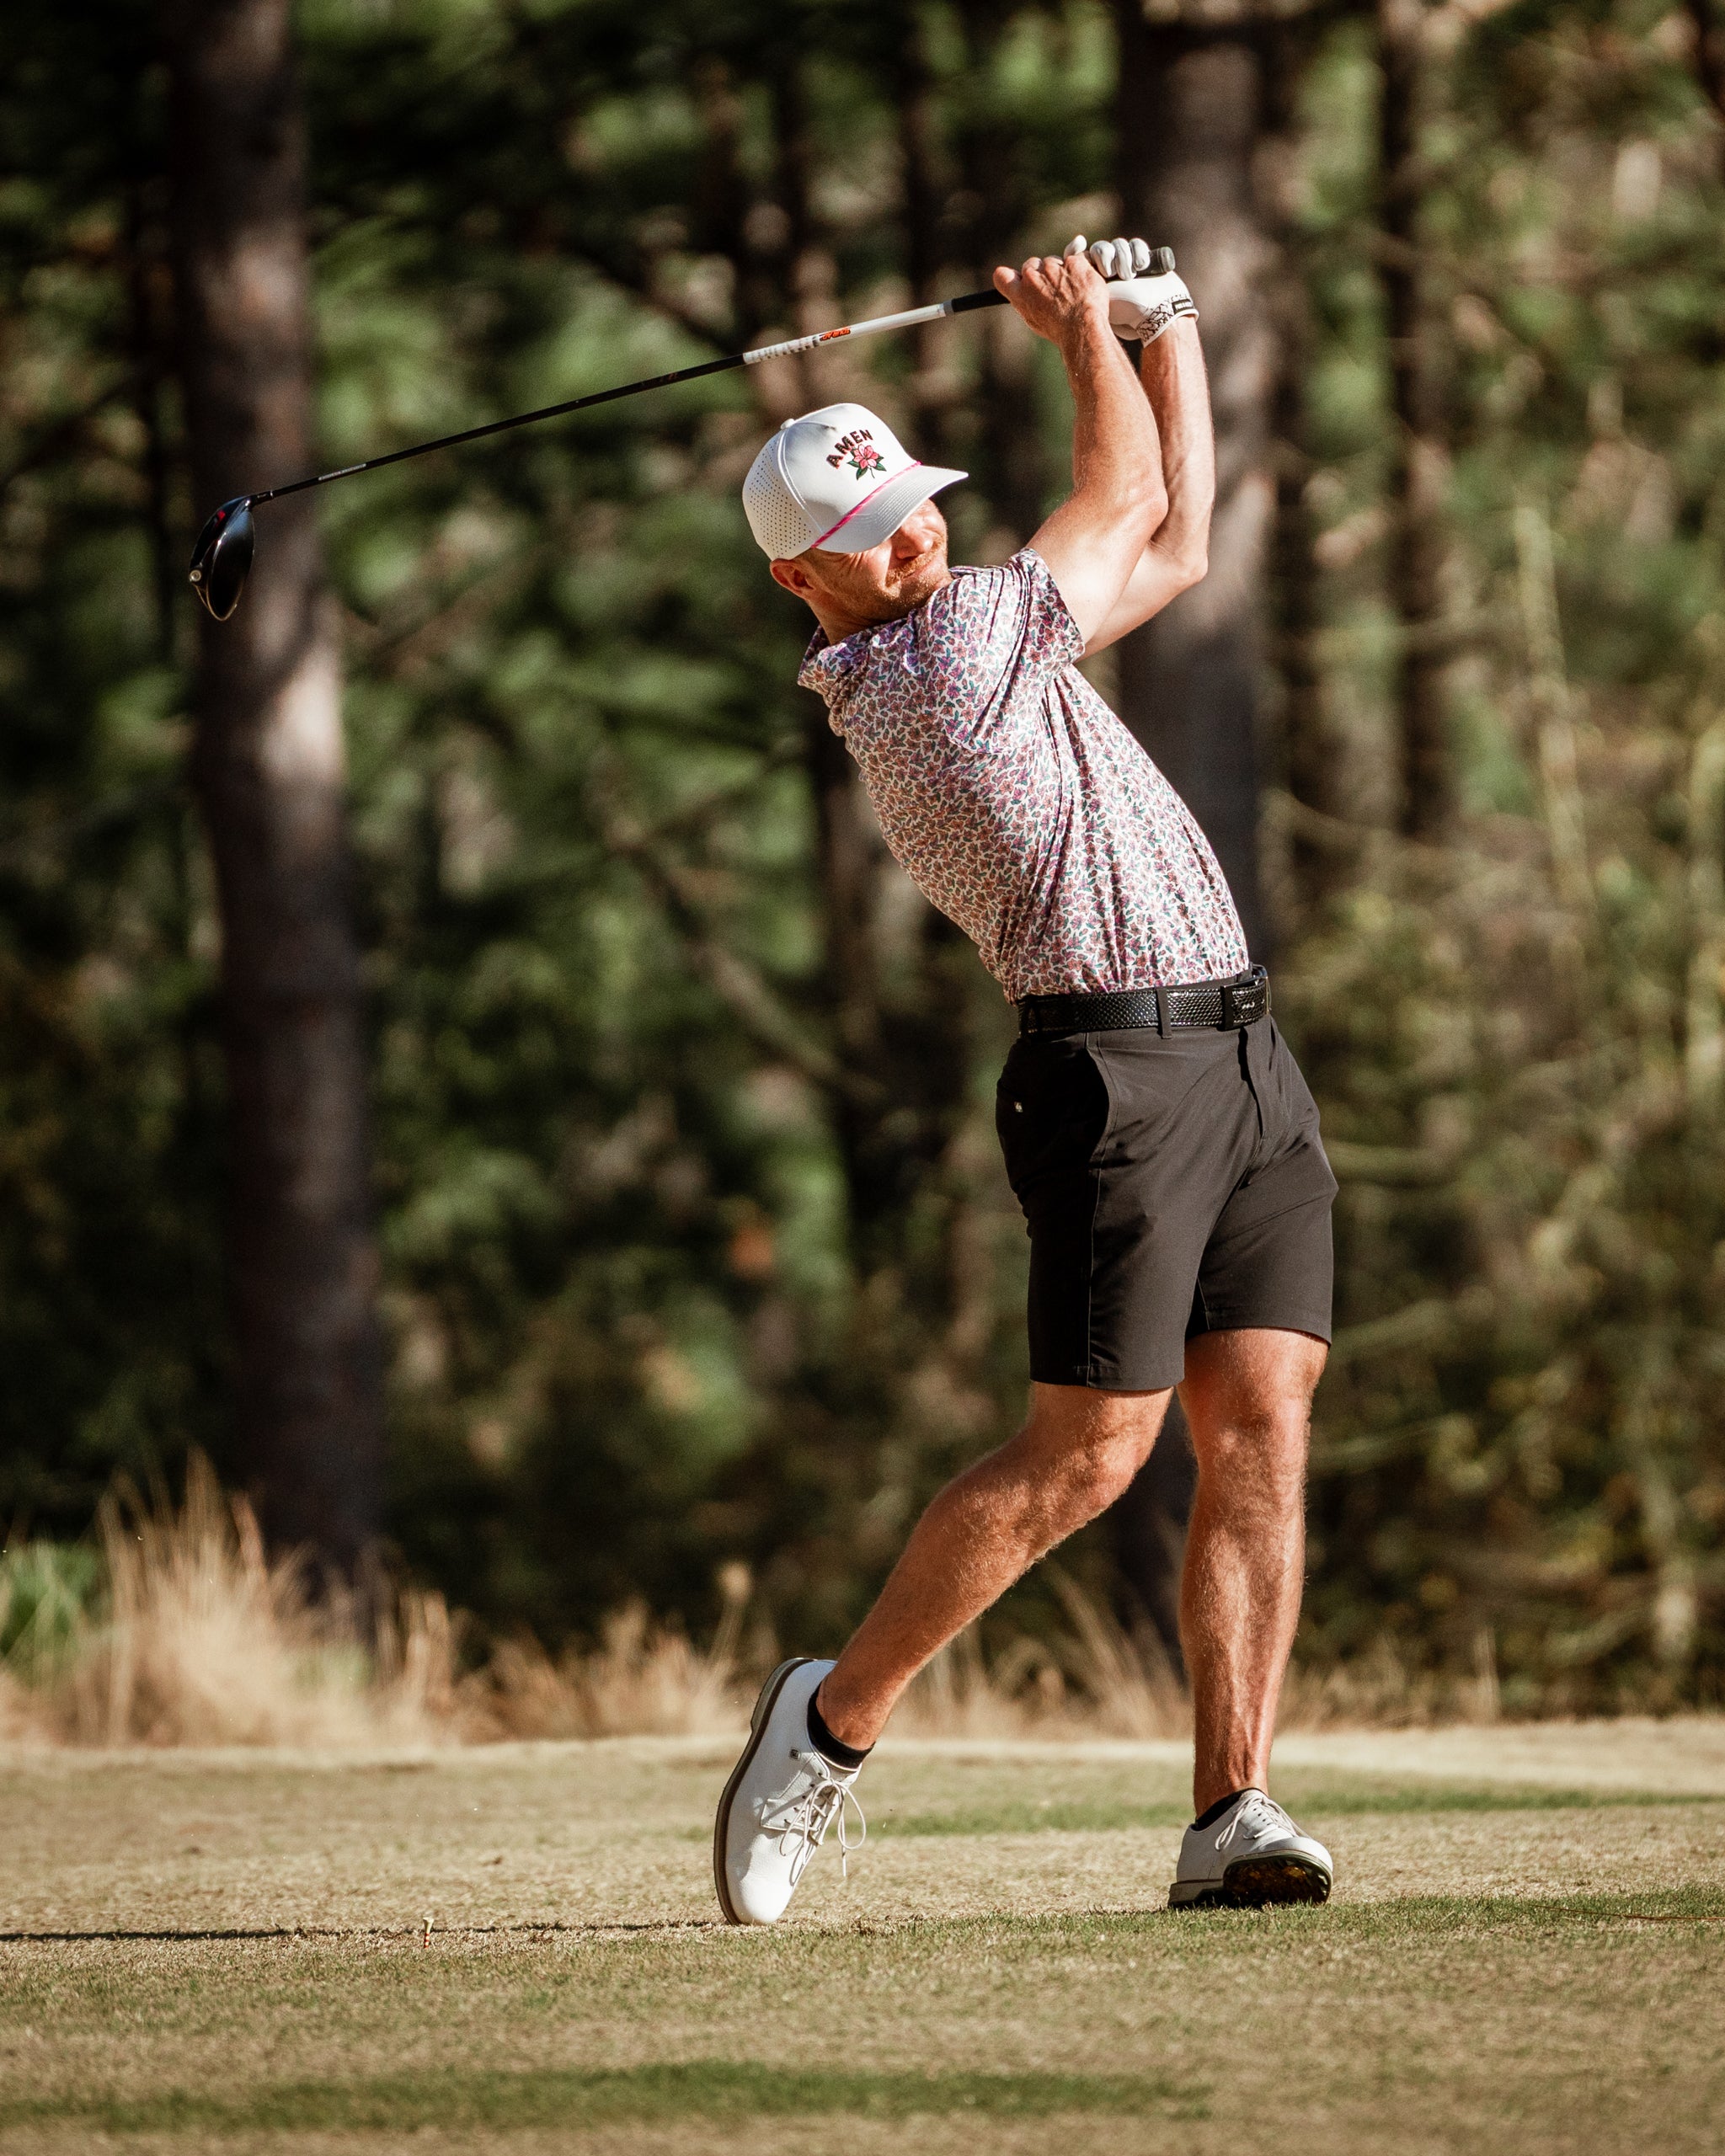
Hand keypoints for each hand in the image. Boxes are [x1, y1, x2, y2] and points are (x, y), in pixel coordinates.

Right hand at [991, 249, 1110, 348]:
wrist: (1084, 327)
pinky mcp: (1073, 261)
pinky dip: (1084, 268)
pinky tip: (1088, 285)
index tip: (1020, 279)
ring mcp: (1053, 267)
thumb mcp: (1036, 321)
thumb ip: (1028, 302)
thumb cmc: (1062, 330)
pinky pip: (1079, 258)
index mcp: (1020, 294)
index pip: (1002, 276)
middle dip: (1043, 273)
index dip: (1012, 276)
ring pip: (1056, 261)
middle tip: (1057, 291)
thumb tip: (1026, 294)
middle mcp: (1033, 277)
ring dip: (1064, 271)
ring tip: (1076, 293)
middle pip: (1032, 264)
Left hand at [1063, 235, 1197, 343]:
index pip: (1084, 256)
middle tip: (1110, 273)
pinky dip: (1138, 252)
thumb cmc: (1126, 314)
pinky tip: (1141, 266)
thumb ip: (1081, 290)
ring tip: (1129, 276)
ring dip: (1123, 257)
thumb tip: (1064, 275)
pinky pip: (1136, 244)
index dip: (1078, 248)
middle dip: (1104, 256)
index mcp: (1096, 278)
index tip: (1079, 243)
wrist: (1156, 313)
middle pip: (1101, 247)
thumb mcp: (1097, 302)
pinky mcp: (1143, 257)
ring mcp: (1128, 261)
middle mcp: (1111, 268)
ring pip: (1118, 244)